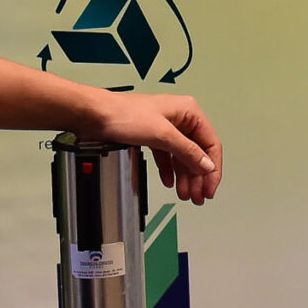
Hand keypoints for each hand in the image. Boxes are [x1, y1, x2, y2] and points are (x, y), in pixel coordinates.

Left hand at [84, 92, 222, 203]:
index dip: (212, 168)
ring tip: (185, 194)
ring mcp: (166, 127)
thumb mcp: (162, 135)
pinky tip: (169, 182)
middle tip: (198, 196)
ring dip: (185, 176)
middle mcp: (180, 118)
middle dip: (198, 176)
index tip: (209, 187)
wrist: (95, 115)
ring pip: (182, 156)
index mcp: (189, 111)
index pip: (211, 143)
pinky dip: (169, 170)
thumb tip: (206, 165)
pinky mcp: (153, 135)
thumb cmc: (124, 115)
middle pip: (197, 152)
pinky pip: (167, 156)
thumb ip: (187, 151)